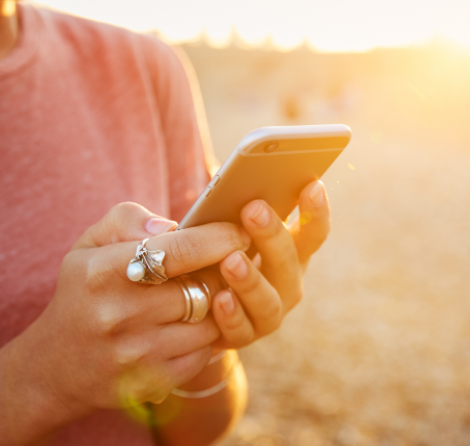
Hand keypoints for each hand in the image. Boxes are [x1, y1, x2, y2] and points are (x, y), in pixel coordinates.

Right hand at [11, 202, 249, 421]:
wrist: (56, 364)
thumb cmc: (82, 292)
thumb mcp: (88, 245)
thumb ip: (127, 219)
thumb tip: (172, 225)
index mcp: (103, 272)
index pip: (180, 250)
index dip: (219, 238)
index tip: (238, 232)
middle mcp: (119, 315)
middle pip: (202, 286)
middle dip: (222, 271)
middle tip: (226, 262)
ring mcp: (136, 354)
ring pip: (209, 322)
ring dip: (216, 304)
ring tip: (205, 292)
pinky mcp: (151, 382)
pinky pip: (203, 353)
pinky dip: (204, 336)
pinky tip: (189, 325)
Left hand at [207, 181, 329, 347]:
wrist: (201, 302)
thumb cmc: (217, 252)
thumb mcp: (225, 227)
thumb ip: (234, 208)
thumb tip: (232, 182)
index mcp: (290, 252)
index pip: (313, 232)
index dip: (316, 211)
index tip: (312, 185)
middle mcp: (287, 283)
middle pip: (290, 261)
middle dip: (273, 234)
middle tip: (253, 209)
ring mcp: (269, 312)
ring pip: (269, 301)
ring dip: (251, 280)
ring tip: (231, 260)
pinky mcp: (244, 335)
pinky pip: (241, 329)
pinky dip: (232, 315)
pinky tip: (219, 298)